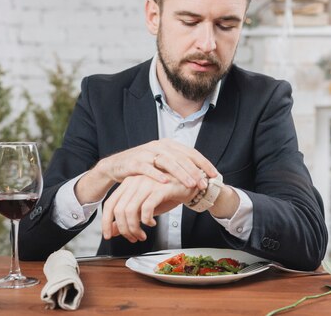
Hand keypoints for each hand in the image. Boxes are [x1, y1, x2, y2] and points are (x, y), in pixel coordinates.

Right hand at [94, 138, 217, 188]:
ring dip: (180, 174)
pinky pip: (148, 168)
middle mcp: (159, 146)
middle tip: (204, 183)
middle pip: (181, 158)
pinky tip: (166, 182)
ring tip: (191, 184)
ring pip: (168, 162)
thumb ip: (178, 166)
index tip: (215, 175)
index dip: (204, 163)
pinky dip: (157, 175)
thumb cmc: (143, 166)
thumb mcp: (162, 163)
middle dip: (195, 171)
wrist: (116, 165)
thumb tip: (200, 175)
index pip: (191, 153)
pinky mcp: (135, 162)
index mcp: (169, 145)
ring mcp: (147, 153)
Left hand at [101, 175, 196, 242]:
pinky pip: (146, 209)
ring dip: (134, 228)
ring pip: (131, 211)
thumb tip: (113, 231)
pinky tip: (152, 223)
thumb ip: (128, 217)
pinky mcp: (160, 188)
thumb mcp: (144, 207)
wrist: (190, 184)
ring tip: (142, 234)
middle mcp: (136, 181)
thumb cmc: (167, 195)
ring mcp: (147, 183)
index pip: (110, 204)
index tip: (108, 235)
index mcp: (128, 183)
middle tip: (133, 238)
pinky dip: (147, 220)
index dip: (106, 222)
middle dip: (124, 229)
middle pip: (119, 210)